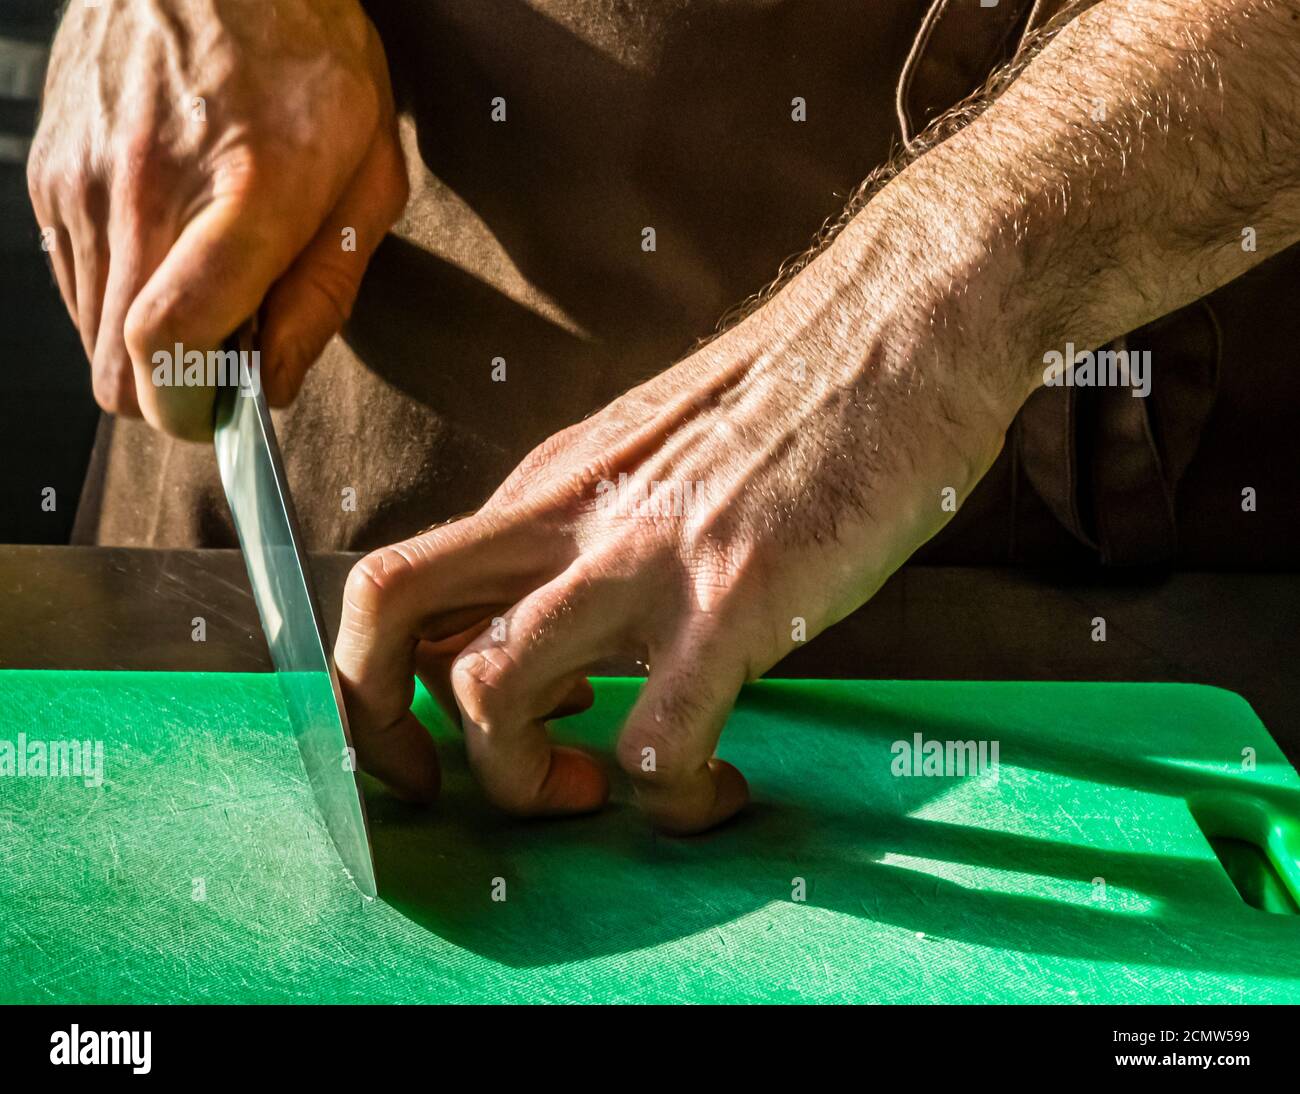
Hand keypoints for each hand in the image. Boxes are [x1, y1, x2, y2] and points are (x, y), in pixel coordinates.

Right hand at [27, 0, 407, 439]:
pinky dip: (118, 293)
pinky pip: (74, 281)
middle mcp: (144, 189)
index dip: (192, 409)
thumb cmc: (310, 61)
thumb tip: (273, 384)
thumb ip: (325, 292)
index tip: (225, 412)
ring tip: (204, 286)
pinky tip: (167, 249)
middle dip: (171, 393)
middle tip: (224, 360)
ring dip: (145, 343)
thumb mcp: (369, 175)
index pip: (170, 343)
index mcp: (247, 193)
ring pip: (90, 335)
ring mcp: (83, 178)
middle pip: (116, 368)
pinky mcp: (49, 171)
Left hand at [334, 185, 1033, 833]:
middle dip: (380, 730)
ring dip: (518, 781)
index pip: (403, 582)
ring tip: (596, 791)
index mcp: (549, 483)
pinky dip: (671, 800)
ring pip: (486, 692)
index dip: (392, 680)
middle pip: (385, 611)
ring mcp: (644, 557)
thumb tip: (566, 616)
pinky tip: (717, 789)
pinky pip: (658, 745)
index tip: (461, 731)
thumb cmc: (802, 385)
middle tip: (450, 790)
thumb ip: (599, 522)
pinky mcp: (735, 601)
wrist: (907, 318)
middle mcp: (569, 513)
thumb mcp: (658, 446)